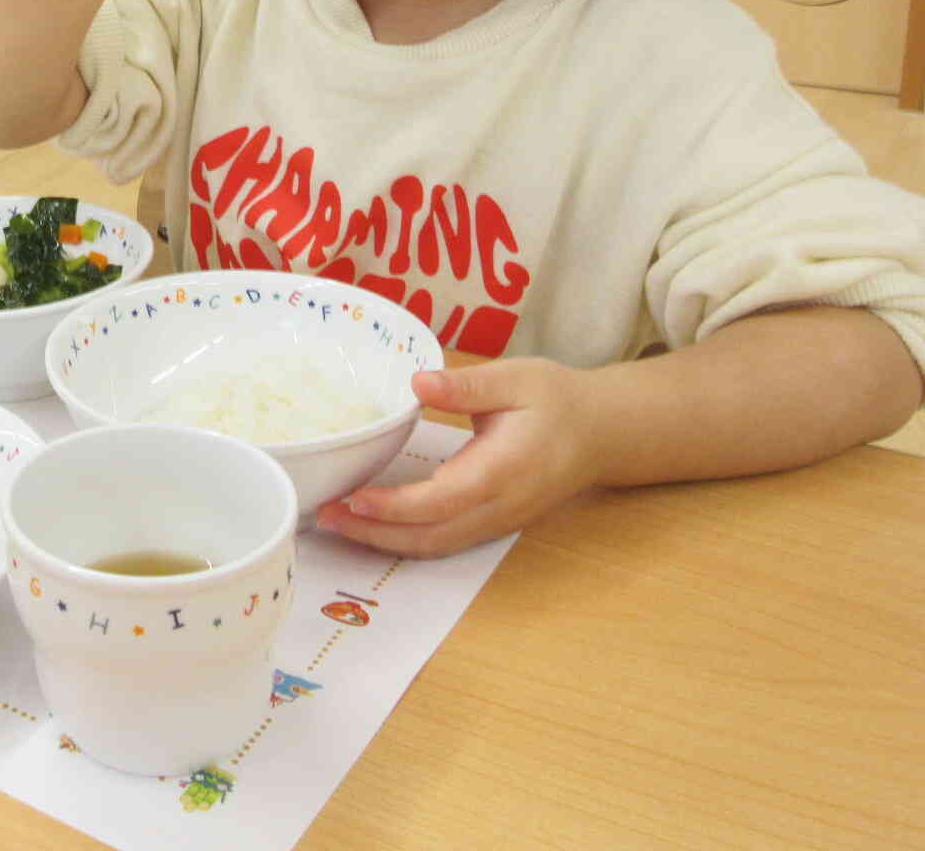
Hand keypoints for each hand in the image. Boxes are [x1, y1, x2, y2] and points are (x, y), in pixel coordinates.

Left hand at [314, 359, 604, 556]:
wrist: (601, 432)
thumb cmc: (556, 400)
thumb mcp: (516, 379)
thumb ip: (467, 385)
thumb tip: (419, 381)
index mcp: (504, 470)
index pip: (443, 499)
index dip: (396, 506)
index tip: (353, 498)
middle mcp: (499, 507)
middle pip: (431, 536)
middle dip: (375, 533)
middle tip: (324, 516)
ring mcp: (496, 522)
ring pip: (435, 546)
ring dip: (384, 541)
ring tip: (336, 523)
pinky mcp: (491, 523)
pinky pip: (443, 541)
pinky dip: (404, 539)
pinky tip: (371, 524)